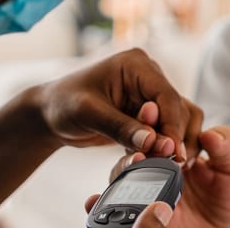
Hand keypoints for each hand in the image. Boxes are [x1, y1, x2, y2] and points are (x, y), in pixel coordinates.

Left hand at [34, 48, 202, 161]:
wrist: (50, 113)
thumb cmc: (63, 104)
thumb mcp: (88, 113)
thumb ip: (120, 127)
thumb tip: (152, 142)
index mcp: (136, 65)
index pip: (166, 95)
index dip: (172, 125)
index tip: (173, 152)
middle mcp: (149, 76)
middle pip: (178, 109)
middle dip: (173, 137)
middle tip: (168, 164)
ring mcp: (149, 95)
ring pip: (179, 120)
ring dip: (174, 143)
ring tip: (166, 165)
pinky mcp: (147, 113)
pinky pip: (166, 131)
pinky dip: (162, 147)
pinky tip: (153, 162)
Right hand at [86, 125, 229, 227]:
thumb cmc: (229, 201)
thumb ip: (226, 148)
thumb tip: (210, 134)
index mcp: (177, 150)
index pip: (161, 129)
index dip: (155, 119)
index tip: (151, 109)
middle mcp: (157, 166)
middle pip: (137, 148)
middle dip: (136, 140)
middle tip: (142, 138)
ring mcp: (146, 189)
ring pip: (123, 174)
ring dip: (122, 167)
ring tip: (132, 163)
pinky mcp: (138, 211)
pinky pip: (115, 205)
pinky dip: (100, 203)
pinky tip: (94, 201)